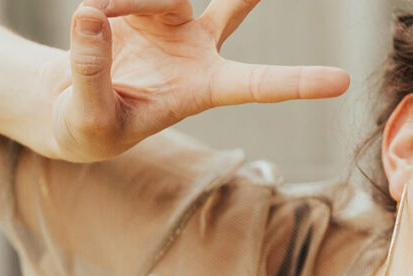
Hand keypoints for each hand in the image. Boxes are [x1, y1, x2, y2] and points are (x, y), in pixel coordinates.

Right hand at [48, 0, 349, 160]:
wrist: (71, 105)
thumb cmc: (91, 126)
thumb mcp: (89, 115)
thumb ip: (91, 70)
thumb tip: (90, 14)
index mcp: (204, 89)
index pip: (258, 84)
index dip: (299, 83)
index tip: (342, 82)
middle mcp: (198, 51)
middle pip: (234, 11)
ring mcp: (174, 24)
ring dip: (127, 2)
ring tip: (93, 15)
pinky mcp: (146, 6)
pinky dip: (109, 0)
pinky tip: (93, 12)